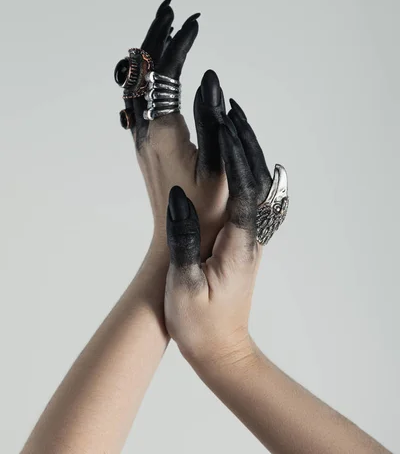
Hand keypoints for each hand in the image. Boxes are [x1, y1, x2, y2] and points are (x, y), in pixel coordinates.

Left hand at [116, 0, 227, 255]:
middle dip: (155, 37)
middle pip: (142, 72)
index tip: (194, 21)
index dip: (179, 43)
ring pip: (138, 86)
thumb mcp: (217, 164)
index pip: (165, 73)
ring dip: (149, 56)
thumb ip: (212, 118)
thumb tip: (208, 76)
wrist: (177, 242)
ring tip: (165, 29)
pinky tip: (158, 73)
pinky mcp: (147, 146)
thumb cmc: (204, 211)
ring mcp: (143, 138)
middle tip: (169, 9)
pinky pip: (142, 101)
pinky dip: (150, 78)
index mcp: (164, 131)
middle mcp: (146, 131)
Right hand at [164, 98, 274, 362]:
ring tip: (232, 119)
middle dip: (245, 141)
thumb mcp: (184, 288)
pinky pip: (247, 196)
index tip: (224, 124)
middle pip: (257, 180)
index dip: (236, 156)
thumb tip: (180, 198)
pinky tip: (234, 156)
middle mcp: (251, 236)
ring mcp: (250, 237)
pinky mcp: (242, 240)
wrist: (222, 350)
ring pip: (255, 186)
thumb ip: (183, 242)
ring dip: (246, 151)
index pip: (244, 190)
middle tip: (230, 106)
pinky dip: (241, 169)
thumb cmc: (201, 326)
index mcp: (239, 245)